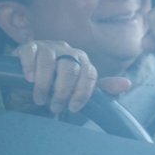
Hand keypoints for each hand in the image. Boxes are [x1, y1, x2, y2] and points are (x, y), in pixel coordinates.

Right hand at [12, 40, 129, 113]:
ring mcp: (49, 47)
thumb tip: (126, 84)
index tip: (73, 108)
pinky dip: (30, 66)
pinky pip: (32, 52)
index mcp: (83, 61)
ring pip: (50, 61)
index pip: (89, 74)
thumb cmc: (57, 86)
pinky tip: (28, 79)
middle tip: (55, 106)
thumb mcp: (78, 90)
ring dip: (45, 84)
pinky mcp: (30, 46)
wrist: (27, 81)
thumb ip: (100, 89)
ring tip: (40, 99)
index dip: (82, 93)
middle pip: (70, 69)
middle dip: (63, 91)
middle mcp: (68, 51)